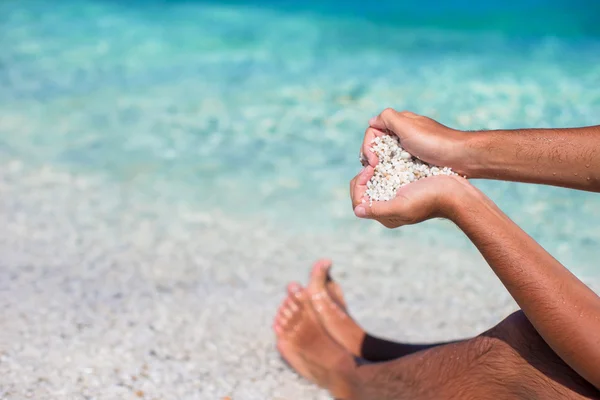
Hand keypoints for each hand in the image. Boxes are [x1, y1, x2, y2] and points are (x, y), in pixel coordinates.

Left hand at [349, 166, 469, 227]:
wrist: (455, 192)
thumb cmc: (429, 199)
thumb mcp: (401, 205)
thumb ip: (378, 209)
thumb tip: (357, 211)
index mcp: (386, 216)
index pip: (359, 203)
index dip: (359, 186)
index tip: (369, 170)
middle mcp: (389, 208)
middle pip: (364, 192)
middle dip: (363, 177)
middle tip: (372, 163)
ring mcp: (397, 196)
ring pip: (374, 183)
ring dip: (372, 171)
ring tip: (378, 161)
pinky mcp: (405, 186)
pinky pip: (386, 176)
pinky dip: (383, 168)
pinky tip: (387, 159)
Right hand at [364, 109, 468, 174]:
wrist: (460, 157)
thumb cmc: (434, 142)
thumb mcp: (408, 126)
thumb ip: (388, 118)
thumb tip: (372, 120)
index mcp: (399, 124)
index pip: (373, 132)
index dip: (368, 146)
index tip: (372, 161)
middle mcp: (403, 134)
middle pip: (378, 145)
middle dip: (371, 157)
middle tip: (372, 170)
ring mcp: (410, 148)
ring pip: (386, 156)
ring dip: (380, 166)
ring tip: (379, 176)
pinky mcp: (417, 161)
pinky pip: (398, 166)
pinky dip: (392, 172)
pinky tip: (392, 180)